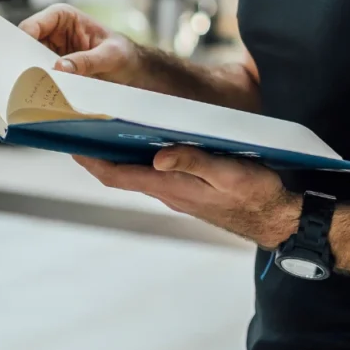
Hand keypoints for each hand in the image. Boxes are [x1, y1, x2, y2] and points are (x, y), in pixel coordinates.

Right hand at [20, 4, 141, 83]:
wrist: (131, 69)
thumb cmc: (123, 53)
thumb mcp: (109, 56)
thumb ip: (87, 60)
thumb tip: (60, 67)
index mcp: (63, 16)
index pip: (33, 26)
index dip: (23, 41)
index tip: (24, 60)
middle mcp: (52, 31)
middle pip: (25, 45)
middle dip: (24, 61)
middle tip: (24, 80)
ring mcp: (51, 50)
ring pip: (29, 62)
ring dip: (31, 75)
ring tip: (34, 89)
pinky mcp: (53, 67)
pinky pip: (39, 75)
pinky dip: (39, 83)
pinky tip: (43, 94)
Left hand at [74, 147, 299, 248]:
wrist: (278, 218)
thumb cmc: (257, 194)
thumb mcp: (229, 173)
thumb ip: (194, 162)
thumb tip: (157, 156)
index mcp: (172, 187)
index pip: (119, 175)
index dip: (92, 161)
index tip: (70, 142)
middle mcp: (169, 192)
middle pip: (122, 174)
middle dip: (97, 155)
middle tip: (77, 130)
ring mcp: (179, 194)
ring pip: (138, 174)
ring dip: (117, 156)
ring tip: (102, 131)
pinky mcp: (191, 192)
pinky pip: (156, 175)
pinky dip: (141, 159)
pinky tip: (145, 143)